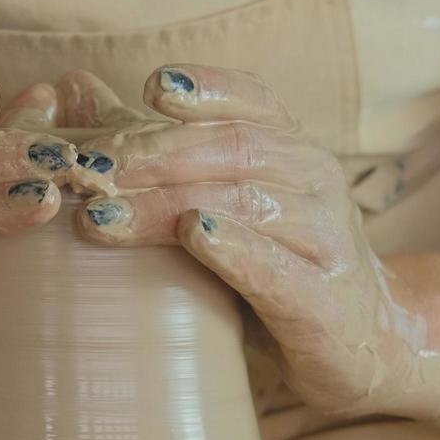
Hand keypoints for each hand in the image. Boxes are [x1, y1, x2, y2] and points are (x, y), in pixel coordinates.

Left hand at [68, 65, 439, 420]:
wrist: (364, 352)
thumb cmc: (276, 272)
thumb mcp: (220, 206)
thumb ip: (154, 152)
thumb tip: (75, 89)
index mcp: (294, 152)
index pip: (252, 102)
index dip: (205, 89)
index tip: (148, 87)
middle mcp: (317, 183)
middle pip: (232, 149)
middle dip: (152, 154)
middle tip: (86, 171)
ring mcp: (327, 241)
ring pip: (245, 202)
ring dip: (167, 205)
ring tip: (103, 214)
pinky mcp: (325, 304)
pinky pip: (277, 268)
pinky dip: (234, 247)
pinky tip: (194, 234)